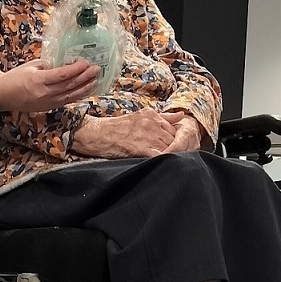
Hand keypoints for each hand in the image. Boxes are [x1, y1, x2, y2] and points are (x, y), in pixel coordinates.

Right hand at [0, 58, 98, 113]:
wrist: (2, 96)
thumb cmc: (14, 78)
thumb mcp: (30, 66)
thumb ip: (47, 65)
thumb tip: (63, 64)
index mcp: (38, 80)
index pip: (62, 75)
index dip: (76, 69)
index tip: (86, 62)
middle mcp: (44, 93)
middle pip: (69, 86)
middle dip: (85, 77)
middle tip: (97, 69)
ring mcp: (47, 102)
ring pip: (70, 96)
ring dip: (84, 88)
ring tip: (95, 80)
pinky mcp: (48, 107)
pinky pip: (66, 101)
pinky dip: (77, 96)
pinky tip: (85, 90)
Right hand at [71, 109, 205, 158]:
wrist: (98, 134)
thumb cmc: (117, 127)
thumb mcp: (141, 115)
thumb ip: (163, 116)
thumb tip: (182, 116)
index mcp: (153, 115)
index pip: (174, 128)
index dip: (176, 140)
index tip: (177, 148)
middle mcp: (153, 124)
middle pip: (174, 138)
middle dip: (177, 148)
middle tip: (179, 158)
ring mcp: (148, 136)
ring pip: (170, 147)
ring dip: (173, 155)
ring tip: (174, 164)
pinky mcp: (142, 148)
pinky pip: (160, 156)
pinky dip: (166, 160)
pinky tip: (167, 166)